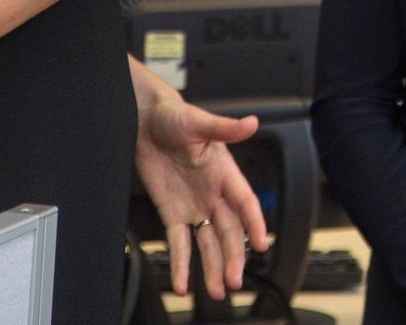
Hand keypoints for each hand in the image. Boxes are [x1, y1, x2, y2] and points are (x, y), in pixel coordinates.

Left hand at [131, 64, 268, 298]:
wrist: (144, 121)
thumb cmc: (175, 116)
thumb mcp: (198, 121)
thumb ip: (225, 127)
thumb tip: (251, 122)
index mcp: (224, 172)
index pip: (245, 202)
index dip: (254, 223)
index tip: (261, 243)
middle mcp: (212, 194)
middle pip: (228, 231)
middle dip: (233, 256)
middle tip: (233, 279)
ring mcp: (193, 206)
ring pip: (207, 243)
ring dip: (212, 267)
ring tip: (215, 290)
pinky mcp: (171, 214)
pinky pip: (178, 243)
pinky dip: (180, 264)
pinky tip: (182, 283)